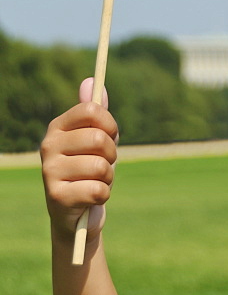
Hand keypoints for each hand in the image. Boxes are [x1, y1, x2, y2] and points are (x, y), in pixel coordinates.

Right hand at [40, 79, 118, 242]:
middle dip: (112, 155)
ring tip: (96, 182)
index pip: (91, 109)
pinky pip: (98, 190)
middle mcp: (48, 146)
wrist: (77, 214)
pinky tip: (91, 198)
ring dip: (108, 178)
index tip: (110, 136)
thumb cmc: (89, 170)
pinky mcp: (56, 197)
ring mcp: (49, 172)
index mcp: (57, 127)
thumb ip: (96, 113)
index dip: (110, 123)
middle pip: (99, 138)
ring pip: (101, 167)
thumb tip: (91, 80)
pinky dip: (103, 196)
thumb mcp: (96, 140)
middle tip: (104, 165)